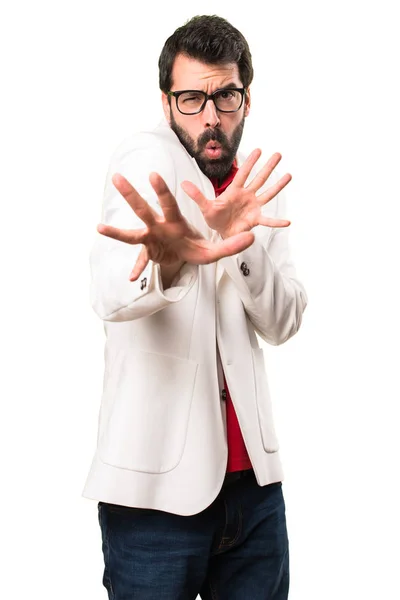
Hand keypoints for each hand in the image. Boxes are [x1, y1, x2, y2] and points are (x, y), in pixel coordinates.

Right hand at [97, 172, 254, 280]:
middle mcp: (159, 226)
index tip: (153, 175)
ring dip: (116, 232)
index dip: (162, 190)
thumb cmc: (198, 246)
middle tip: (117, 179)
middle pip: (143, 209)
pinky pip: (140, 262)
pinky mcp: (148, 253)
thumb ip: (234, 244)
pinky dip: (137, 270)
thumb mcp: (217, 250)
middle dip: (131, 195)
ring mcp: (151, 240)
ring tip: (99, 228)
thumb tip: (253, 238)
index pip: (168, 202)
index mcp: (176, 220)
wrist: (187, 256)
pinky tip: (132, 279)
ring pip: (131, 233)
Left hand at [181, 150, 291, 238]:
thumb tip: (183, 184)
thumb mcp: (206, 207)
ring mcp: (253, 207)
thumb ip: (197, 195)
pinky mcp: (255, 219)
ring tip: (289, 175)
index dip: (250, 162)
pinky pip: (268, 220)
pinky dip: (277, 222)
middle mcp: (247, 196)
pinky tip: (288, 222)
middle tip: (278, 154)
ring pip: (267, 194)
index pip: (243, 174)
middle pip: (259, 179)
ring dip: (278, 185)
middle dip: (268, 167)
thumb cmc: (215, 219)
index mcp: (235, 191)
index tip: (259, 150)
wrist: (221, 233)